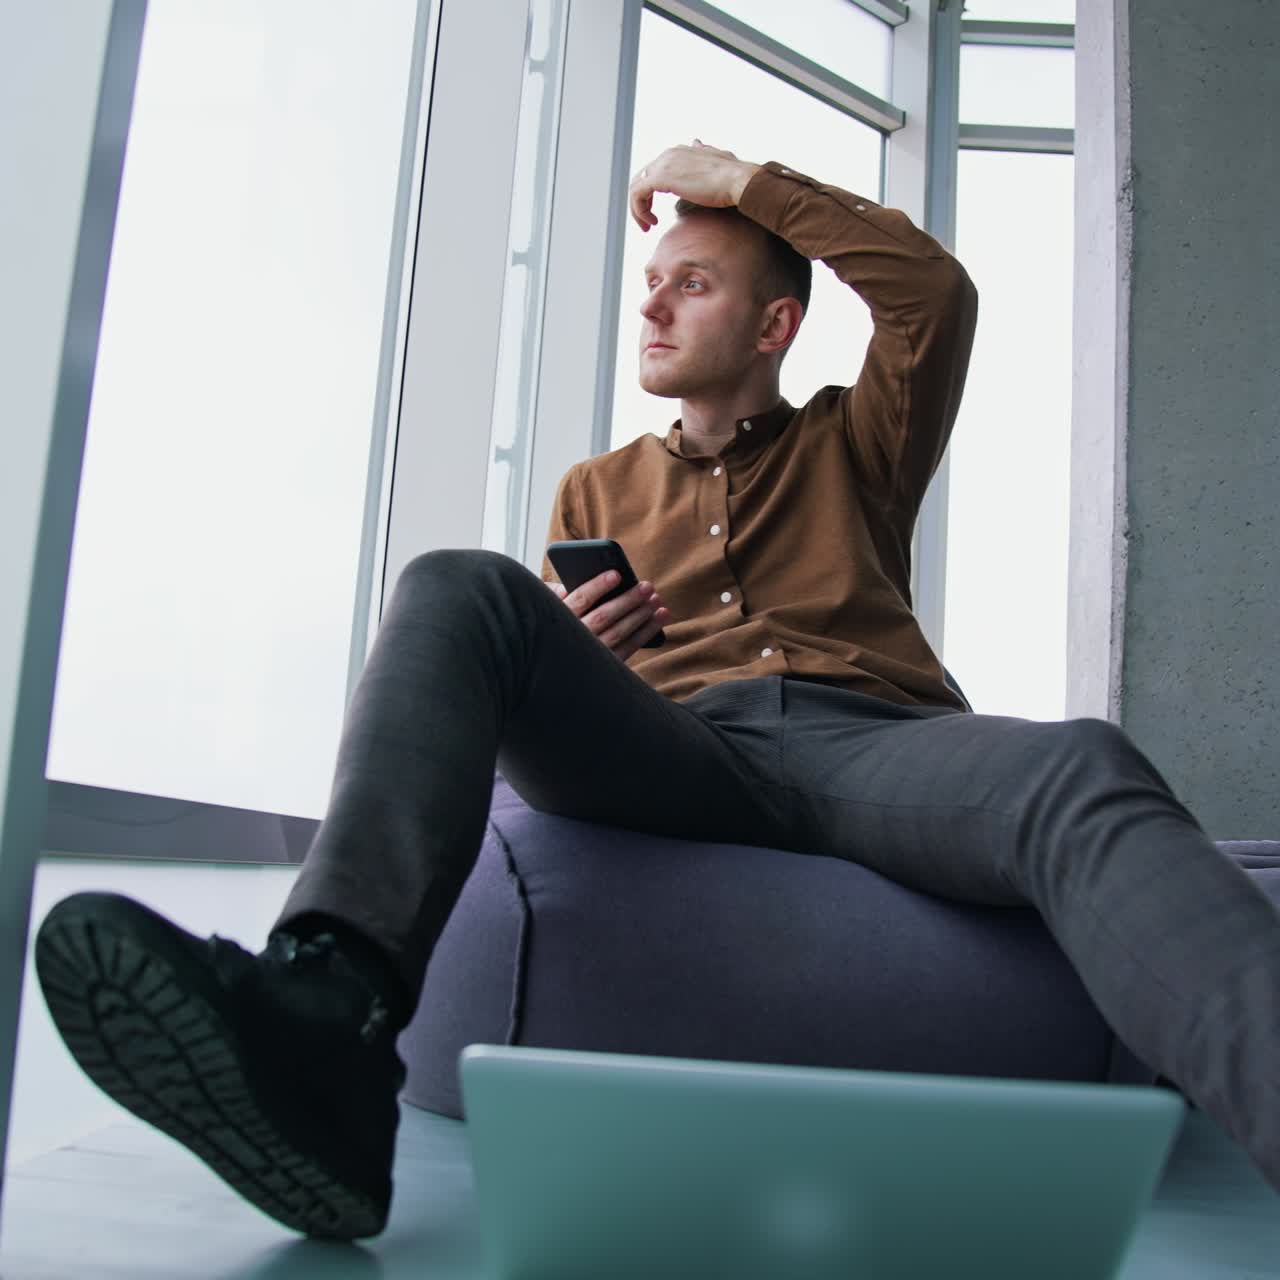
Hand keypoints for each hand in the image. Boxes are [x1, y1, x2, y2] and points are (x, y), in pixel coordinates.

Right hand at [547, 571, 670, 660]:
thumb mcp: (547, 609)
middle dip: (627, 600)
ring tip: (656, 600)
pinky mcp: (605, 667)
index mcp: (559, 620)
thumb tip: (570, 580)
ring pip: (618, 633)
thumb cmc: (554, 627)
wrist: (556, 670)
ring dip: (641, 615)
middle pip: (603, 616)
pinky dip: (646, 633)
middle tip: (647, 587)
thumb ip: (555, 593)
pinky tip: (659, 618)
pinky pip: (628, 648)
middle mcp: (574, 639)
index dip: (598, 586)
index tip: (617, 574)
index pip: (580, 599)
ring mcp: (590, 655)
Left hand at [628, 140, 760, 231]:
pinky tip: (651, 222)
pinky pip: (637, 194)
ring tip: (648, 226)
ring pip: (635, 187)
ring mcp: (663, 165)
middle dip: (641, 202)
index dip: (650, 194)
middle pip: (641, 179)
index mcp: (677, 152)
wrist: (738, 180)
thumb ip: (702, 152)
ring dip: (638, 209)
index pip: (653, 172)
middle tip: (649, 222)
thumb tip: (696, 142)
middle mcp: (667, 155)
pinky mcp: (660, 178)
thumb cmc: (732, 177)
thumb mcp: (715, 159)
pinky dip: (638, 210)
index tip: (656, 212)